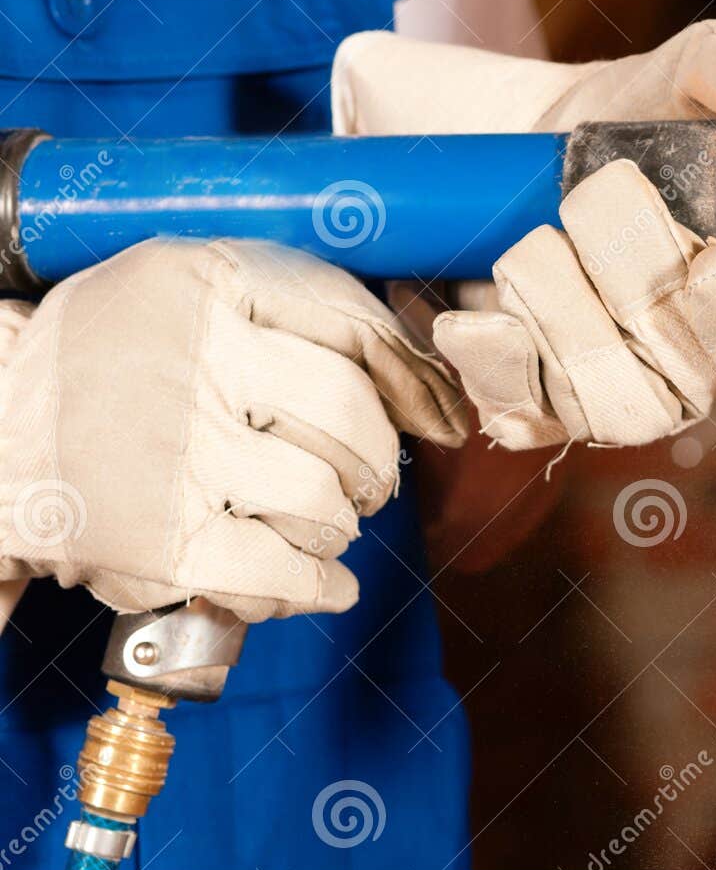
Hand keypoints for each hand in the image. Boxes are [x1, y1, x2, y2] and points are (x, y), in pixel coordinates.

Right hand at [0, 239, 466, 620]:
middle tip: (366, 481)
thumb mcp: (195, 295)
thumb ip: (308, 317)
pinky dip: (313, 588)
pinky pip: (280, 574)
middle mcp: (191, 358)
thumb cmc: (120, 361)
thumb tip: (439, 397)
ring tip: (320, 522)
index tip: (440, 418)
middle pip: (348, 418)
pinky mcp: (157, 541)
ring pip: (323, 500)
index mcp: (204, 281)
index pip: (353, 323)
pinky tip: (319, 583)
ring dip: (339, 525)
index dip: (414, 380)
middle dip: (376, 463)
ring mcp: (172, 453)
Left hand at [331, 19, 715, 448]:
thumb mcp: (678, 74)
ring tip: (531, 244)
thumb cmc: (625, 119)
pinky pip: (526, 415)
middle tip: (591, 201)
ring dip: (559, 316)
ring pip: (609, 406)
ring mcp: (622, 398)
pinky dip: (496, 361)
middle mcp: (701, 364)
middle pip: (687, 379)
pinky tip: (476, 315)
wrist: (516, 144)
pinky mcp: (543, 411)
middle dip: (633, 285)